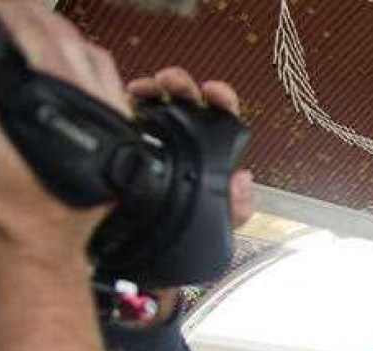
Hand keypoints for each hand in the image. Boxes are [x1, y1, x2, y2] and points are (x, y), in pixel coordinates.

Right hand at [0, 0, 126, 257]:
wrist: (36, 243)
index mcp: (45, 96)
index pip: (25, 24)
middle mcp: (87, 99)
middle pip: (58, 28)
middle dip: (21, 8)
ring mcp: (112, 113)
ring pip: (87, 46)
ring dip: (52, 27)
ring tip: (18, 21)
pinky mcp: (122, 128)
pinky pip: (107, 74)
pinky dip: (80, 54)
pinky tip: (54, 53)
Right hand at [127, 68, 255, 227]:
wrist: (153, 245)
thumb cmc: (191, 232)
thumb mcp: (219, 223)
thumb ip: (238, 207)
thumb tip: (243, 181)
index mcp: (215, 152)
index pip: (225, 117)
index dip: (222, 99)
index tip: (212, 91)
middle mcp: (190, 138)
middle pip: (191, 100)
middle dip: (182, 85)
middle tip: (171, 83)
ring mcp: (163, 135)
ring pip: (163, 99)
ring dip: (156, 87)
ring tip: (146, 88)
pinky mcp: (137, 137)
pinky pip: (136, 111)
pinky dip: (133, 99)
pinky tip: (128, 97)